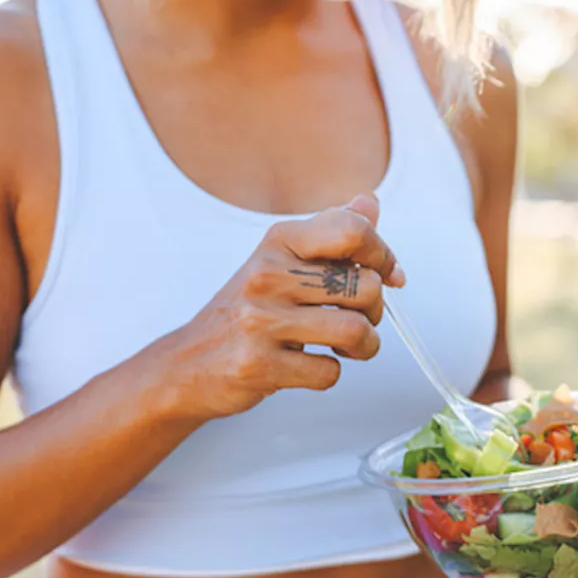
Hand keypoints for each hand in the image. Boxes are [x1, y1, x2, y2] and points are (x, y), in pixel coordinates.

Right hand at [161, 193, 403, 420]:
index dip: (384, 254)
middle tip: (358, 318)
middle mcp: (268, 275)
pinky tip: (310, 365)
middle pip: (366, 286)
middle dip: (375, 310)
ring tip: (346, 346)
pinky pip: (330, 372)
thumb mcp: (281, 261)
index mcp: (278, 242)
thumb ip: (330, 232)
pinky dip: (330, 373)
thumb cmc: (244, 312)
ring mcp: (261, 321)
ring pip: (355, 330)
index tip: (388, 273)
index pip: (352, 230)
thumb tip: (370, 203)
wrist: (189, 363)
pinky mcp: (260, 365)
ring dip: (364, 346)